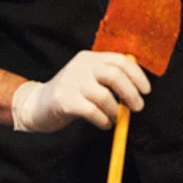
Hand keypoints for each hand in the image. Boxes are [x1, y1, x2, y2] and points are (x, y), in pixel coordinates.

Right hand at [11, 51, 150, 132]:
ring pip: (104, 96)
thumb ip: (108, 79)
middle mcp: (81, 66)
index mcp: (90, 58)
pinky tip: (104, 124)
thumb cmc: (71, 94)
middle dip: (131, 93)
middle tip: (138, 107)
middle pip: (114, 75)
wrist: (37, 105)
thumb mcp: (88, 78)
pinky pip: (92, 111)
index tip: (146, 90)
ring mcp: (71, 82)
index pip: (120, 60)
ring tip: (115, 118)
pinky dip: (103, 120)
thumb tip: (137, 90)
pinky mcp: (64, 100)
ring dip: (115, 111)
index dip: (137, 75)